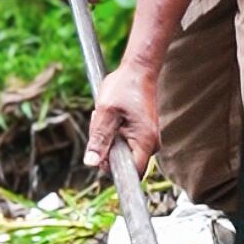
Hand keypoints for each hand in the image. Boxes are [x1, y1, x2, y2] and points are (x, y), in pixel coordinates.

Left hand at [85, 59, 159, 176]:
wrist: (138, 70)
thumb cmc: (124, 87)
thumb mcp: (106, 112)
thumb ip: (99, 139)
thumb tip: (91, 163)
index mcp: (145, 142)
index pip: (130, 174)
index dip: (112, 169)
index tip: (101, 151)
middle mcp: (151, 145)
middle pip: (124, 164)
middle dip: (107, 149)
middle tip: (102, 124)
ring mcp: (148, 141)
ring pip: (122, 153)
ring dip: (109, 140)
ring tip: (107, 117)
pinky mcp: (143, 135)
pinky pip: (124, 144)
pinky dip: (114, 133)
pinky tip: (113, 118)